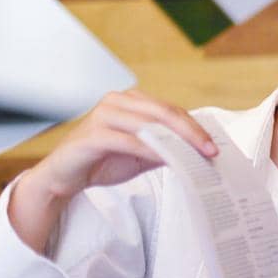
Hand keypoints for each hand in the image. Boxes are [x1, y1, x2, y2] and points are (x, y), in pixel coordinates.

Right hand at [29, 89, 216, 198]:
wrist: (63, 177)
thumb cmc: (102, 161)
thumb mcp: (141, 154)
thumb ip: (166, 148)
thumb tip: (198, 152)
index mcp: (131, 100)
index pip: (171, 110)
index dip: (195, 127)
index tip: (214, 145)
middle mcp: (117, 101)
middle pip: (164, 113)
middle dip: (191, 132)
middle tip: (210, 150)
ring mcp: (103, 115)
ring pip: (149, 124)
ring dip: (175, 142)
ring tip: (194, 157)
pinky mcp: (93, 134)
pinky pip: (129, 141)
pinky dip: (151, 151)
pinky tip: (167, 160)